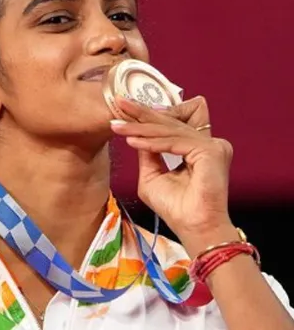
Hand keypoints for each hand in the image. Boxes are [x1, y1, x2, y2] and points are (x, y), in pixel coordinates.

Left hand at [110, 96, 234, 244]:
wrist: (193, 228)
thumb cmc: (175, 207)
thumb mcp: (152, 174)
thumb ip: (148, 152)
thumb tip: (134, 132)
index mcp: (198, 148)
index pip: (172, 125)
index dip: (147, 115)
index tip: (122, 107)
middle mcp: (209, 144)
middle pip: (170, 123)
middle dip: (141, 113)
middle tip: (118, 102)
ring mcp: (213, 146)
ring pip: (169, 131)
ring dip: (140, 128)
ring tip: (117, 126)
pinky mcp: (211, 152)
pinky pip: (174, 142)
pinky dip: (152, 142)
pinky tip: (132, 141)